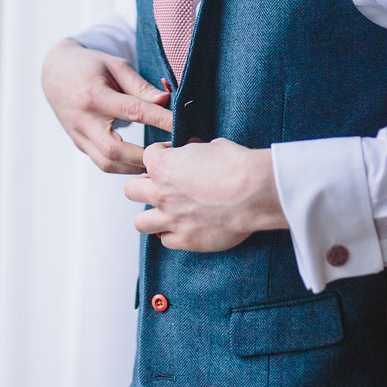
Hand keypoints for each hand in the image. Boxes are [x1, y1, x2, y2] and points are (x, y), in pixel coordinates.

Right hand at [41, 37, 172, 173]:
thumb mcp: (116, 66)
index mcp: (93, 95)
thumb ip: (140, 86)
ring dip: (136, 167)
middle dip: (146, 156)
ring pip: (107, 164)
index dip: (160, 120)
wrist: (55, 73)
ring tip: (161, 161)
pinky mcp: (79, 144)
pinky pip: (102, 163)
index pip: (132, 111)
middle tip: (172, 153)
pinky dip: (125, 166)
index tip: (182, 125)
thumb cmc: (90, 65)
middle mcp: (82, 120)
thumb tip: (166, 101)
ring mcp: (78, 136)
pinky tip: (144, 162)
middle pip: (115, 150)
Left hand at [124, 139, 285, 250]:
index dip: (162, 154)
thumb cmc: (238, 166)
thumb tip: (196, 153)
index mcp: (164, 166)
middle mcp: (161, 193)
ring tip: (167, 212)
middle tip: (161, 186)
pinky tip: (186, 227)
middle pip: (131, 190)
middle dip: (144, 186)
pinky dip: (173, 235)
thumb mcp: (215, 146)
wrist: (255, 193)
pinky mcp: (185, 239)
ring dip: (151, 216)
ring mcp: (171, 219)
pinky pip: (166, 240)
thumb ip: (196, 152)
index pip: (148, 156)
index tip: (174, 156)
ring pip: (140, 222)